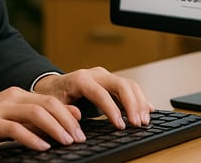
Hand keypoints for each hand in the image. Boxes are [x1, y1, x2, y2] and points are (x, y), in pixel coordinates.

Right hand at [0, 86, 85, 152]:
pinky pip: (16, 129)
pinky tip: (43, 148)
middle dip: (67, 120)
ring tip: (67, 142)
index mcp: (16, 94)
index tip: (81, 129)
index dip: (69, 114)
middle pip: (48, 103)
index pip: (50, 99)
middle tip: (80, 138)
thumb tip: (60, 122)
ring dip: (55, 128)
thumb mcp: (8, 119)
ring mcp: (0, 109)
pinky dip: (32, 138)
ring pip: (36, 113)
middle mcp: (11, 97)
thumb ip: (31, 119)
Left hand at [32, 67, 154, 129]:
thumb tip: (77, 116)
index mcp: (81, 79)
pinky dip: (140, 99)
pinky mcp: (111, 83)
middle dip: (132, 105)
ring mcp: (105, 77)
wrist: (53, 85)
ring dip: (139, 103)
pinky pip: (130, 88)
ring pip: (129, 85)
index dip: (112, 109)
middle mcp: (96, 74)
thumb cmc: (53, 96)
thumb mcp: (53, 104)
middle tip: (137, 124)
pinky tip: (148, 110)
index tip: (120, 125)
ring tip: (144, 121)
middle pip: (121, 84)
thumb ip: (64, 110)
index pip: (101, 93)